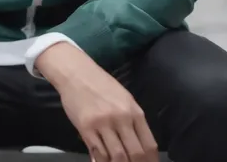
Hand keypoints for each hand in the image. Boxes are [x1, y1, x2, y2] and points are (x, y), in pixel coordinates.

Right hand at [36, 43, 157, 161]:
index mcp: (134, 111)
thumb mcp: (124, 99)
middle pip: (135, 154)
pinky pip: (98, 153)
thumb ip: (132, 122)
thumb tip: (138, 148)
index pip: (149, 145)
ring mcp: (103, 123)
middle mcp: (121, 118)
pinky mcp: (86, 127)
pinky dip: (101, 161)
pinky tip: (102, 161)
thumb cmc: (102, 85)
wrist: (77, 72)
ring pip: (117, 157)